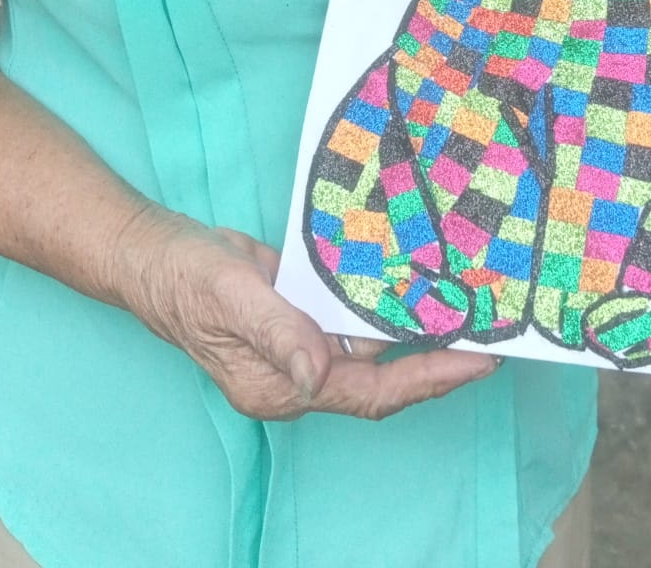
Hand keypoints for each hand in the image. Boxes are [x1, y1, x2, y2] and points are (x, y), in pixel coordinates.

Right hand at [122, 210, 496, 420]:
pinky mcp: (304, 315)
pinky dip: (391, 306)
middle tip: (496, 338)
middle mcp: (301, 374)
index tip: (476, 363)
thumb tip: (320, 374)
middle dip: (438, 363)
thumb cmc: (184, 280)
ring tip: (474, 311)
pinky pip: (356, 319)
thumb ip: (277, 334)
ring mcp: (304, 346)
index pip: (369, 393)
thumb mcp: (229, 298)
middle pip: (383, 380)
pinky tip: (423, 285)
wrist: (155, 256)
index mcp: (282, 387)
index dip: (426, 380)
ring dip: (420, 334)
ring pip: (375, 349)